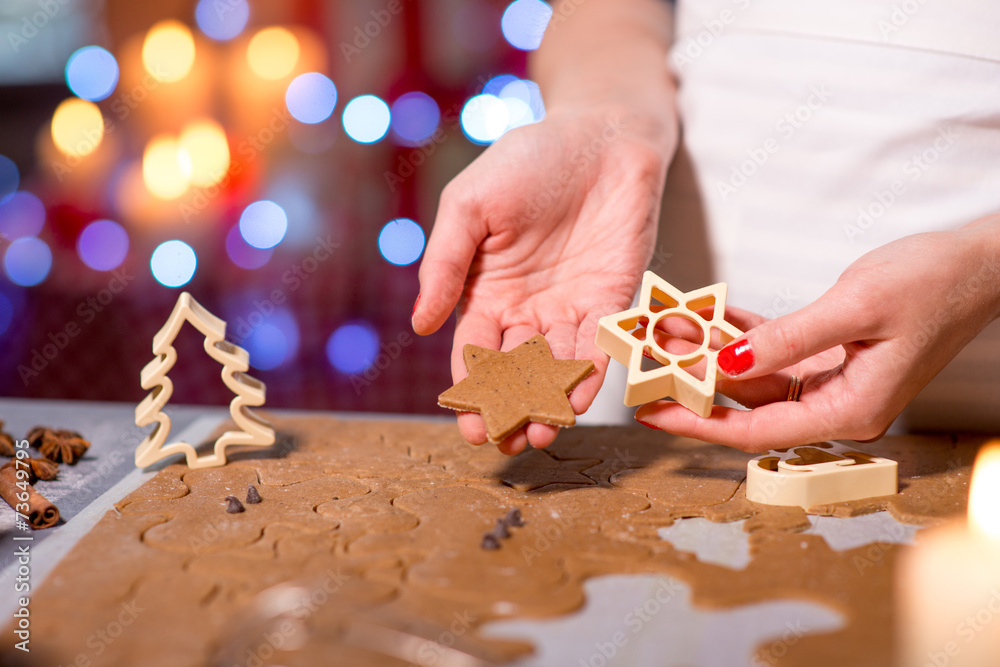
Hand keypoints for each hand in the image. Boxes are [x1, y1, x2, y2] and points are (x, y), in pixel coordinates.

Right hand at [414, 107, 670, 453]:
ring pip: (556, 369)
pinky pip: (599, 345)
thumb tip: (419, 325)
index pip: (474, 352)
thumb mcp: (470, 206)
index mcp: (487, 291)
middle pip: (515, 372)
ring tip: (539, 435)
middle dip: (508, 408)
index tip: (466, 424)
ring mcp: (572, 308)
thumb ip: (446, 264)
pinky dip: (588, 374)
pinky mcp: (614, 300)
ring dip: (548, 404)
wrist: (599, 133)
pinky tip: (577, 400)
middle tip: (504, 442)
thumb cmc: (527, 160)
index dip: (469, 389)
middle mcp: (528, 309)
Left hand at [635, 218, 999, 450]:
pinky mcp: (831, 355)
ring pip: (755, 376)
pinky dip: (740, 334)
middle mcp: (837, 404)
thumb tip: (728, 364)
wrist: (980, 262)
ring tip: (663, 334)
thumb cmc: (934, 283)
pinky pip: (773, 350)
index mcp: (850, 410)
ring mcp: (833, 381)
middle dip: (695, 384)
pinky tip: (707, 317)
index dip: (699, 424)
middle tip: (643, 367)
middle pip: (748, 405)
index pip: (757, 430)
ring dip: (711, 354)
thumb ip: (787, 339)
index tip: (653, 414)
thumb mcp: (854, 307)